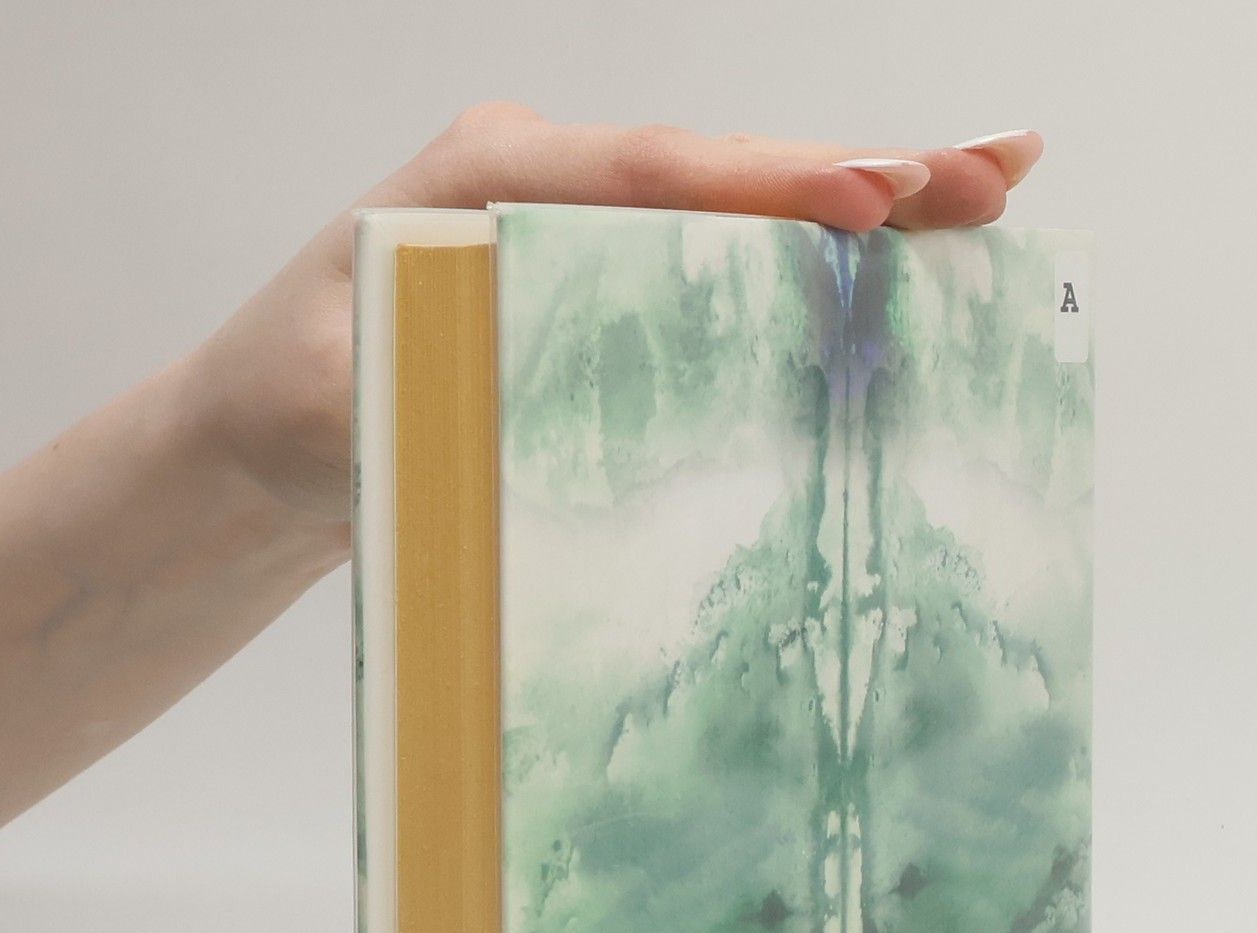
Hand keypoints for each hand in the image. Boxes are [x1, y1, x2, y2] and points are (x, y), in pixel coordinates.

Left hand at [185, 104, 1043, 525]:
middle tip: (995, 174)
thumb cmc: (292, 411)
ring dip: (865, 205)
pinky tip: (903, 261)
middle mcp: (547, 184)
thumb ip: (429, 377)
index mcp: (487, 182)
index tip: (866, 203)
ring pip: (739, 208)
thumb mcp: (340, 400)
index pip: (648, 177)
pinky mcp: (604, 286)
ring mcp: (582, 230)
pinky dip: (815, 263)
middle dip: (862, 173)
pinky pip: (722, 263)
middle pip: (723, 171)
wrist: (262, 437)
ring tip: (991, 194)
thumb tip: (544, 387)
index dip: (764, 190)